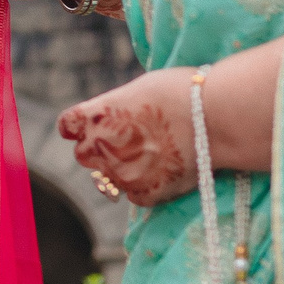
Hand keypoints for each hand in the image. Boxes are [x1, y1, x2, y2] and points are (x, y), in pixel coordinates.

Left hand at [58, 67, 197, 206]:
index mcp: (95, 116)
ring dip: (121, 169)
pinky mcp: (145, 193)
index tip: (90, 127)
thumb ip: (116, 108)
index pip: (67, 126)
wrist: (216, 116)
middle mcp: (100, 147)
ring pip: (107, 179)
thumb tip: (115, 117)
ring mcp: (121, 174)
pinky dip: (145, 186)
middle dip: (99, 150)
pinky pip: (135, 195)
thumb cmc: (181, 92)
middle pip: (83, 154)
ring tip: (150, 155)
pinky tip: (164, 170)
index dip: (79, 127)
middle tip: (127, 142)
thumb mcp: (137, 89)